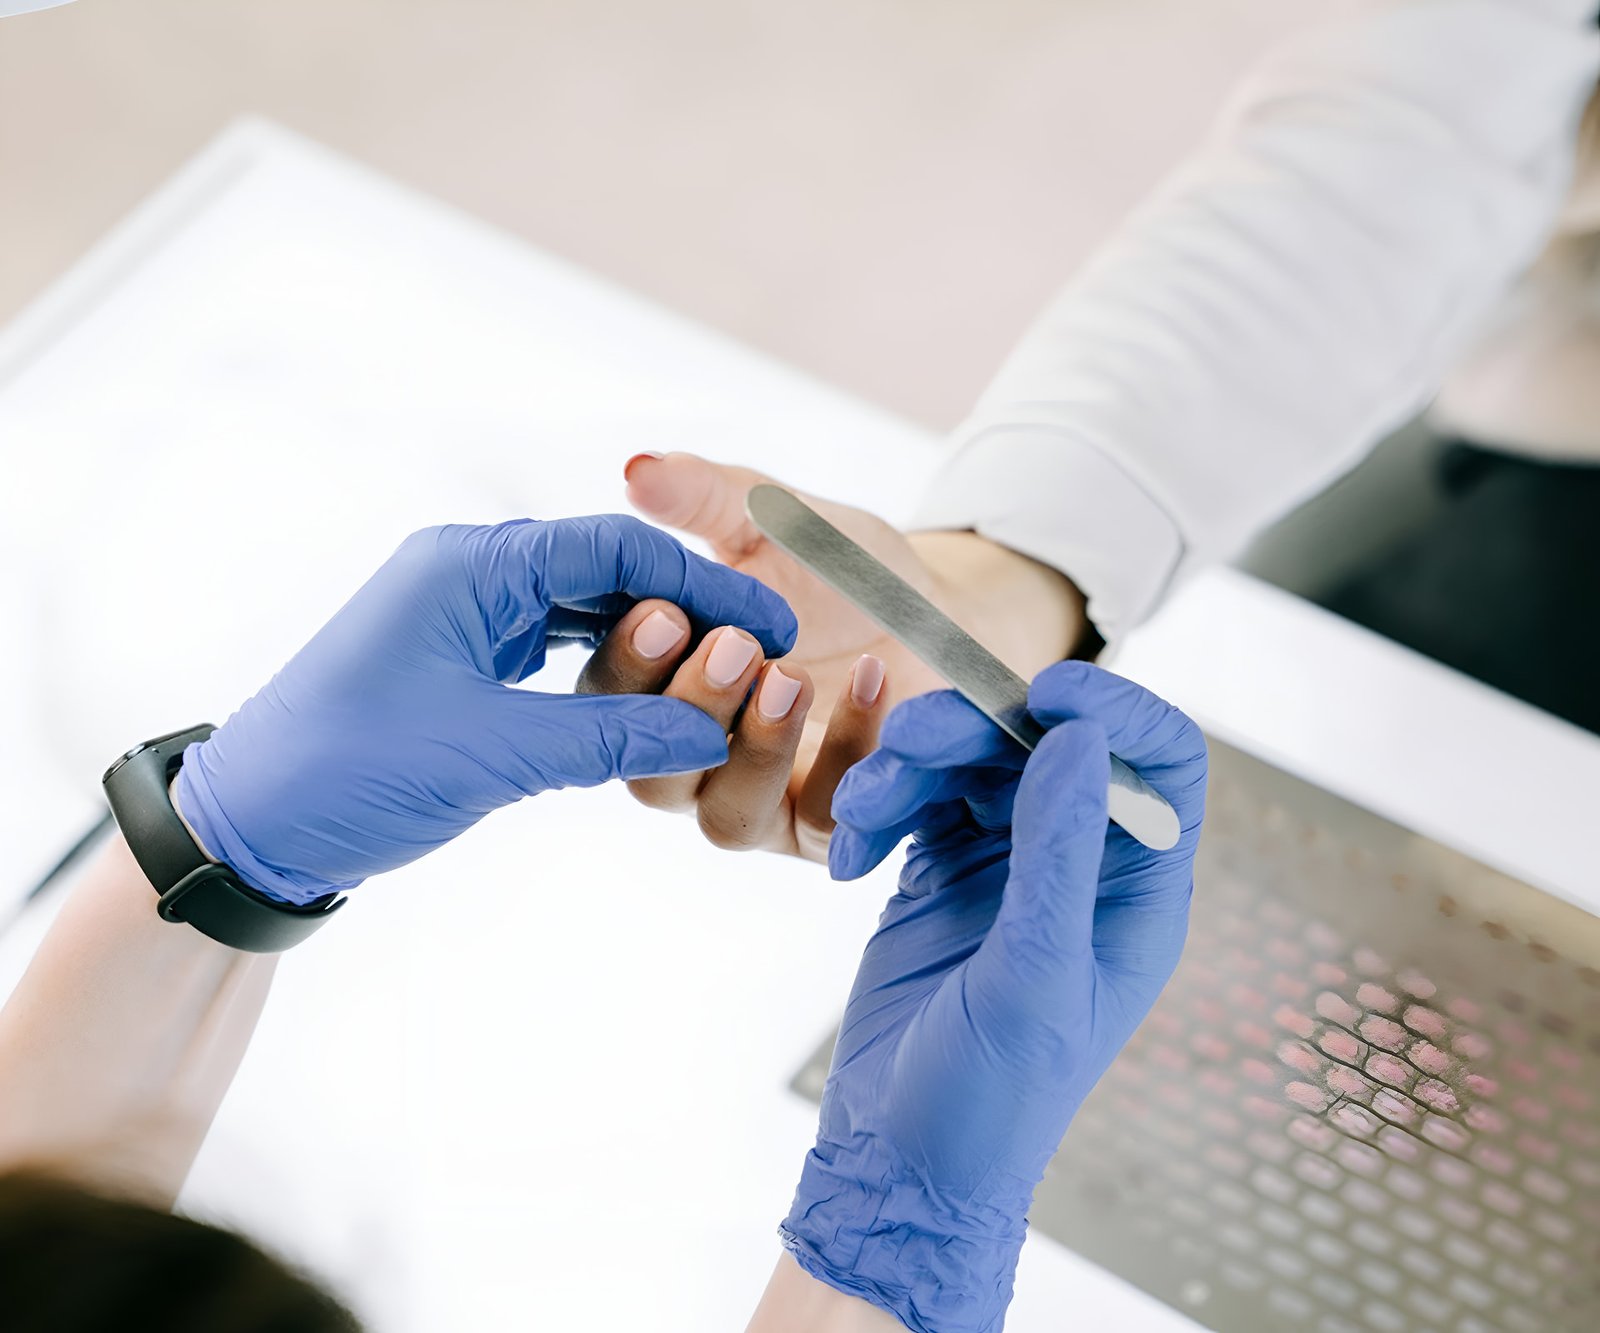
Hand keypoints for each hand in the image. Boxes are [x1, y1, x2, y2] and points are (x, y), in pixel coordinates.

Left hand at [174, 517, 796, 903]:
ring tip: (723, 683)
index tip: (773, 626)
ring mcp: (464, 618)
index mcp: (469, 566)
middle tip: (764, 660)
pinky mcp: (462, 663)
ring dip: (652, 648)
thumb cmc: (347, 773)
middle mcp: (470, 575)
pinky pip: (556, 653)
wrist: (247, 827)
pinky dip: (609, 678)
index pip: (614, 548)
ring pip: (585, 615)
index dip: (705, 585)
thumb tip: (712, 734)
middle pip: (607, 574)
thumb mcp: (490, 754)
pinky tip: (655, 704)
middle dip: (689, 615)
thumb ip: (608, 738)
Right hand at [607, 452, 1089, 859]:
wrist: (941, 614)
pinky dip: (844, 751)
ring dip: (753, 749)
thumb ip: (706, 498)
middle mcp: (693, 760)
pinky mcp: (831, 829)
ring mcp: (760, 803)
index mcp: (659, 688)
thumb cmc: (840, 571)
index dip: (628, 661)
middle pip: (651, 771)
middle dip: (688, 708)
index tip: (663, 610)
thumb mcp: (772, 520)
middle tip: (732, 646)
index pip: (610, 695)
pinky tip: (869, 681)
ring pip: (725, 816)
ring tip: (789, 677)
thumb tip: (637, 470)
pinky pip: (824, 816)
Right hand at [781, 662, 1206, 1332]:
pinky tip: (850, 859)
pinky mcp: (942, 872)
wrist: (900, 1161)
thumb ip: (1057, 854)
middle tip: (908, 744)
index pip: (1162, 764)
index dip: (1117, 710)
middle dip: (973, 731)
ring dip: (908, 768)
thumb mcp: (1033, 977)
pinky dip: (878, 810)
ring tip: (859, 812)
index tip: (1044, 690)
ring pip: (971, 762)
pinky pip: (917, 802)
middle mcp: (1082, 864)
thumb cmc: (990, 1099)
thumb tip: (1076, 738)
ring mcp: (1010, 864)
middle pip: (1045, 743)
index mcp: (1138, 890)